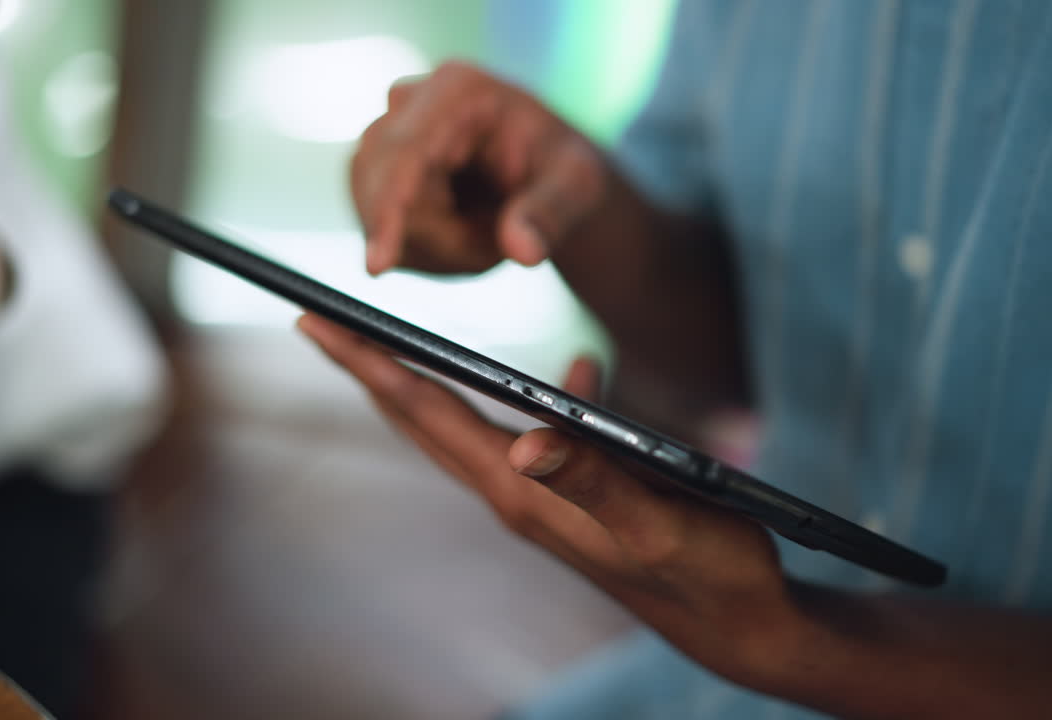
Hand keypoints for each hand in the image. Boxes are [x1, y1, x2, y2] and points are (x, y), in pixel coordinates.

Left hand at [297, 313, 804, 685]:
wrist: (734, 622)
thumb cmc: (703, 573)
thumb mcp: (655, 522)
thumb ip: (593, 479)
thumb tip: (526, 442)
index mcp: (523, 493)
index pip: (428, 414)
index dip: (370, 364)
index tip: (317, 322)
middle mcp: (517, 494)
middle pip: (423, 419)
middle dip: (369, 369)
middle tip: (320, 322)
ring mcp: (539, 497)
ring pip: (462, 426)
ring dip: (424, 383)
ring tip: (390, 345)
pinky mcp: (568, 497)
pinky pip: (530, 432)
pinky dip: (528, 398)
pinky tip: (577, 370)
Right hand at [351, 61, 610, 274]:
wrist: (545, 175)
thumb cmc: (561, 171)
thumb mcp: (575, 188)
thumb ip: (549, 215)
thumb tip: (524, 250)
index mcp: (458, 91)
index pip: (404, 153)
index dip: (387, 209)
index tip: (378, 266)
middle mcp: (410, 104)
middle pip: (383, 189)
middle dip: (437, 239)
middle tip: (494, 250)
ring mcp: (386, 136)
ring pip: (376, 212)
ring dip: (432, 246)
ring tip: (487, 235)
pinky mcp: (375, 169)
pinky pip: (378, 225)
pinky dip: (422, 247)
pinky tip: (461, 234)